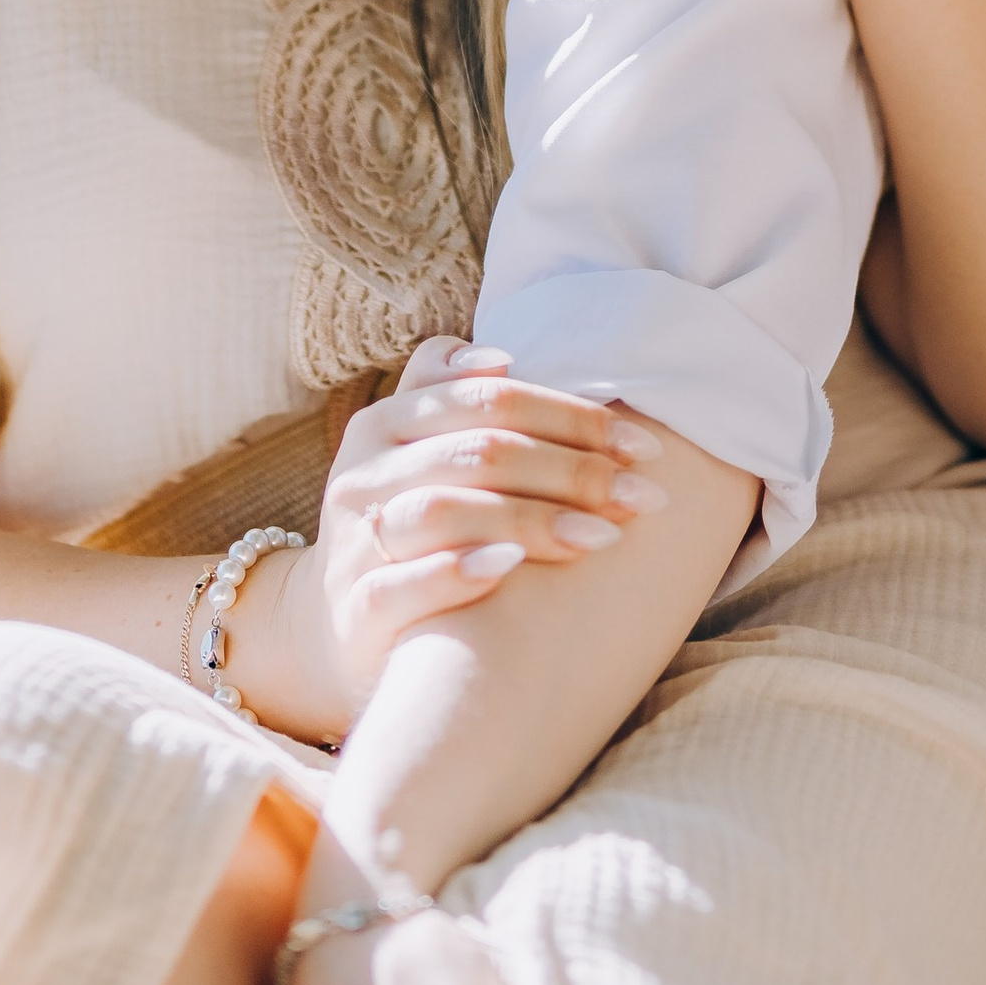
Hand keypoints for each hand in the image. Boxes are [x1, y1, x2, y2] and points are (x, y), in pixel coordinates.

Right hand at [247, 342, 666, 744]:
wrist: (341, 627)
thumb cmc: (413, 526)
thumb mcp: (420, 452)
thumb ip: (456, 397)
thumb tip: (507, 357)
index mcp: (387, 422)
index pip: (488, 398)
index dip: (570, 416)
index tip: (643, 448)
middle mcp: (365, 472)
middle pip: (478, 451)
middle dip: (574, 470)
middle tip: (644, 496)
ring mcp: (356, 540)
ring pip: (445, 510)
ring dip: (534, 519)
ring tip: (606, 537)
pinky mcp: (357, 607)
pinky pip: (403, 583)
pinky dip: (460, 570)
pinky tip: (512, 568)